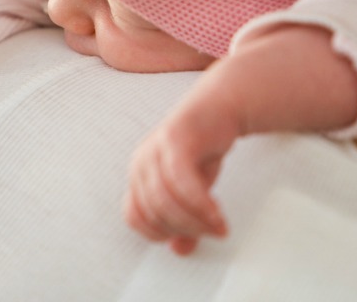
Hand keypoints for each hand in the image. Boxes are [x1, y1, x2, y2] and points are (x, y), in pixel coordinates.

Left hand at [123, 80, 238, 255]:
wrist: (221, 106)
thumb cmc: (204, 149)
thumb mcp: (193, 189)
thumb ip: (184, 217)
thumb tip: (178, 250)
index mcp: (138, 174)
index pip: (134, 217)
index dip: (158, 233)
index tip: (187, 236)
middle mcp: (141, 162)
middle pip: (154, 211)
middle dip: (185, 228)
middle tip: (213, 233)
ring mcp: (156, 149)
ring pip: (167, 200)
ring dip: (196, 220)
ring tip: (219, 227)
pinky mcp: (176, 140)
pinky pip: (183, 183)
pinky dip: (201, 205)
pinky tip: (218, 216)